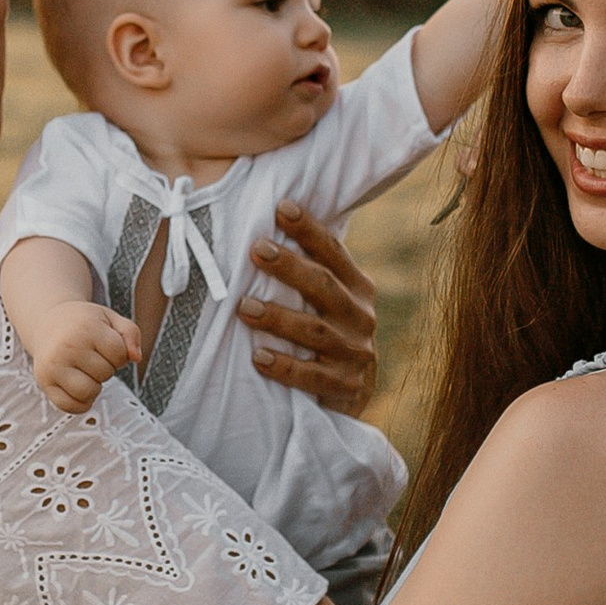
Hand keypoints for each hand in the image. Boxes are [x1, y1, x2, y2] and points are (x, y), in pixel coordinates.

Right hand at [28, 300, 144, 413]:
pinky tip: (80, 388)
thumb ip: (130, 333)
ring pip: (88, 393)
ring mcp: (53, 366)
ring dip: (94, 387)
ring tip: (87, 372)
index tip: (107, 346)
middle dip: (106, 368)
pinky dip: (80, 404)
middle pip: (105, 374)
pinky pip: (70, 406)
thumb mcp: (110, 318)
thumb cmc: (83, 323)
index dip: (120, 354)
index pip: (120, 355)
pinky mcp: (44, 382)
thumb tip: (135, 358)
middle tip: (93, 357)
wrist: (47, 323)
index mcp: (86, 328)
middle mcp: (67, 347)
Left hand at [237, 203, 378, 418]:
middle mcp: (361, 317)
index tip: (282, 207)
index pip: (334, 253)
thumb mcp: (330, 303)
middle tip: (257, 249)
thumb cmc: (329, 335)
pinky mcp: (345, 387)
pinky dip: (284, 367)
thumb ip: (310, 274)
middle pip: (324, 286)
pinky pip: (312, 377)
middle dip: (290, 267)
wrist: (353, 397)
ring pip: (315, 331)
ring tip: (244, 308)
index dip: (309, 230)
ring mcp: (355, 353)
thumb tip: (264, 228)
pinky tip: (258, 358)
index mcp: (359, 288)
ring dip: (278, 318)